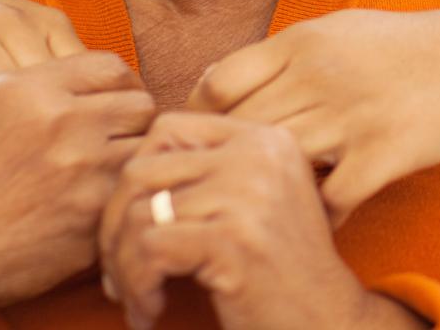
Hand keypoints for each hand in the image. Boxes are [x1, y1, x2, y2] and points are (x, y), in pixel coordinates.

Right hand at [0, 52, 154, 328]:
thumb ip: (19, 84)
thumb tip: (56, 73)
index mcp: (28, 87)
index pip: (111, 67)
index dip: (119, 86)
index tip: (113, 106)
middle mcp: (60, 120)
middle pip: (140, 104)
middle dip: (133, 123)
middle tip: (118, 144)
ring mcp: (81, 168)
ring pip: (144, 149)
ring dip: (132, 162)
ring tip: (109, 176)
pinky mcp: (92, 214)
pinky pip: (131, 192)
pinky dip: (122, 200)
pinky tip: (99, 208)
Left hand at [98, 113, 423, 329]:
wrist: (325, 320)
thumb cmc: (281, 269)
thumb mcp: (258, 200)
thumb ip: (211, 172)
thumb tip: (125, 172)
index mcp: (264, 138)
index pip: (167, 129)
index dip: (135, 178)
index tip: (134, 225)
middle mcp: (257, 155)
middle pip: (141, 169)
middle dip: (114, 225)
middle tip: (118, 270)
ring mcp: (246, 195)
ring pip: (137, 215)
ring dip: (122, 266)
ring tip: (136, 297)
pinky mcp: (231, 239)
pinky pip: (148, 251)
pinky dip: (137, 288)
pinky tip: (152, 311)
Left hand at [186, 5, 439, 225]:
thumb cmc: (404, 46)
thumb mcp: (338, 30)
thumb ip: (280, 54)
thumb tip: (217, 80)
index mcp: (302, 41)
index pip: (219, 83)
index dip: (202, 119)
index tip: (209, 144)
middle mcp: (319, 74)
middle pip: (242, 128)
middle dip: (229, 162)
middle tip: (229, 186)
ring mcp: (351, 115)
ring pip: (279, 163)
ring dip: (272, 189)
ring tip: (271, 206)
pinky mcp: (384, 153)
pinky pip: (330, 198)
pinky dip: (320, 215)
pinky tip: (322, 219)